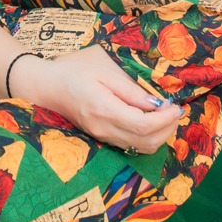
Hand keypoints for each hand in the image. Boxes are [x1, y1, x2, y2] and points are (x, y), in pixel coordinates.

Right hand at [11, 48, 183, 153]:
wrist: (47, 89)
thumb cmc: (74, 74)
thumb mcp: (104, 73)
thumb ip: (131, 91)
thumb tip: (157, 104)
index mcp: (104, 109)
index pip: (143, 125)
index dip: (165, 119)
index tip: (174, 105)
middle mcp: (104, 129)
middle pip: (146, 142)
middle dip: (168, 129)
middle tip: (175, 110)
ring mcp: (103, 137)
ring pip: (141, 148)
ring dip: (160, 135)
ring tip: (166, 115)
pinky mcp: (103, 138)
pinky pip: (132, 145)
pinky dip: (148, 137)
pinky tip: (151, 121)